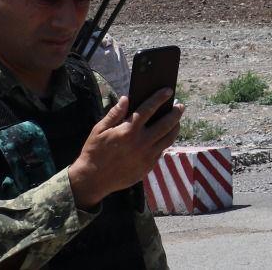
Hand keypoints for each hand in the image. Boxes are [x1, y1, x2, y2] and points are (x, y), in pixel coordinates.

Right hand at [66, 88, 185, 208]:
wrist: (92, 181)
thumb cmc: (94, 152)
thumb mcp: (99, 130)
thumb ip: (114, 114)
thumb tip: (126, 98)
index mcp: (128, 130)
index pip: (149, 108)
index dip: (160, 98)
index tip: (168, 90)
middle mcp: (141, 142)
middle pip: (167, 123)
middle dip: (176, 112)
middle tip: (180, 105)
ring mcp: (147, 155)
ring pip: (169, 138)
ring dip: (175, 127)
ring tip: (177, 120)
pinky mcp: (148, 166)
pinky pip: (162, 150)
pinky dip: (166, 141)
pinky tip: (166, 136)